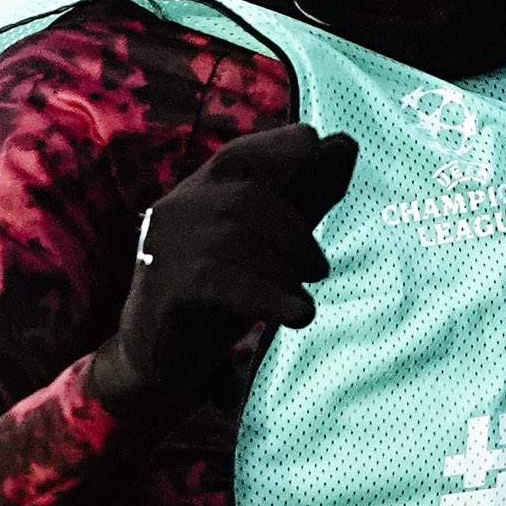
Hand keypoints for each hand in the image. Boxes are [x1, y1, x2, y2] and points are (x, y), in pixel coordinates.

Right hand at [95, 122, 360, 416]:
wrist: (158, 363)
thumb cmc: (215, 299)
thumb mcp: (267, 245)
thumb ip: (305, 197)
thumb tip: (346, 143)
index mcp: (199, 194)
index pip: (238, 156)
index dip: (275, 146)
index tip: (312, 143)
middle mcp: (176, 211)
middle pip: (246, 201)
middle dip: (295, 235)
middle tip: (319, 271)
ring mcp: (164, 248)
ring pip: (235, 240)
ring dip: (284, 272)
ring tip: (303, 306)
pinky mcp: (163, 288)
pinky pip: (222, 282)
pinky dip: (268, 297)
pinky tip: (298, 315)